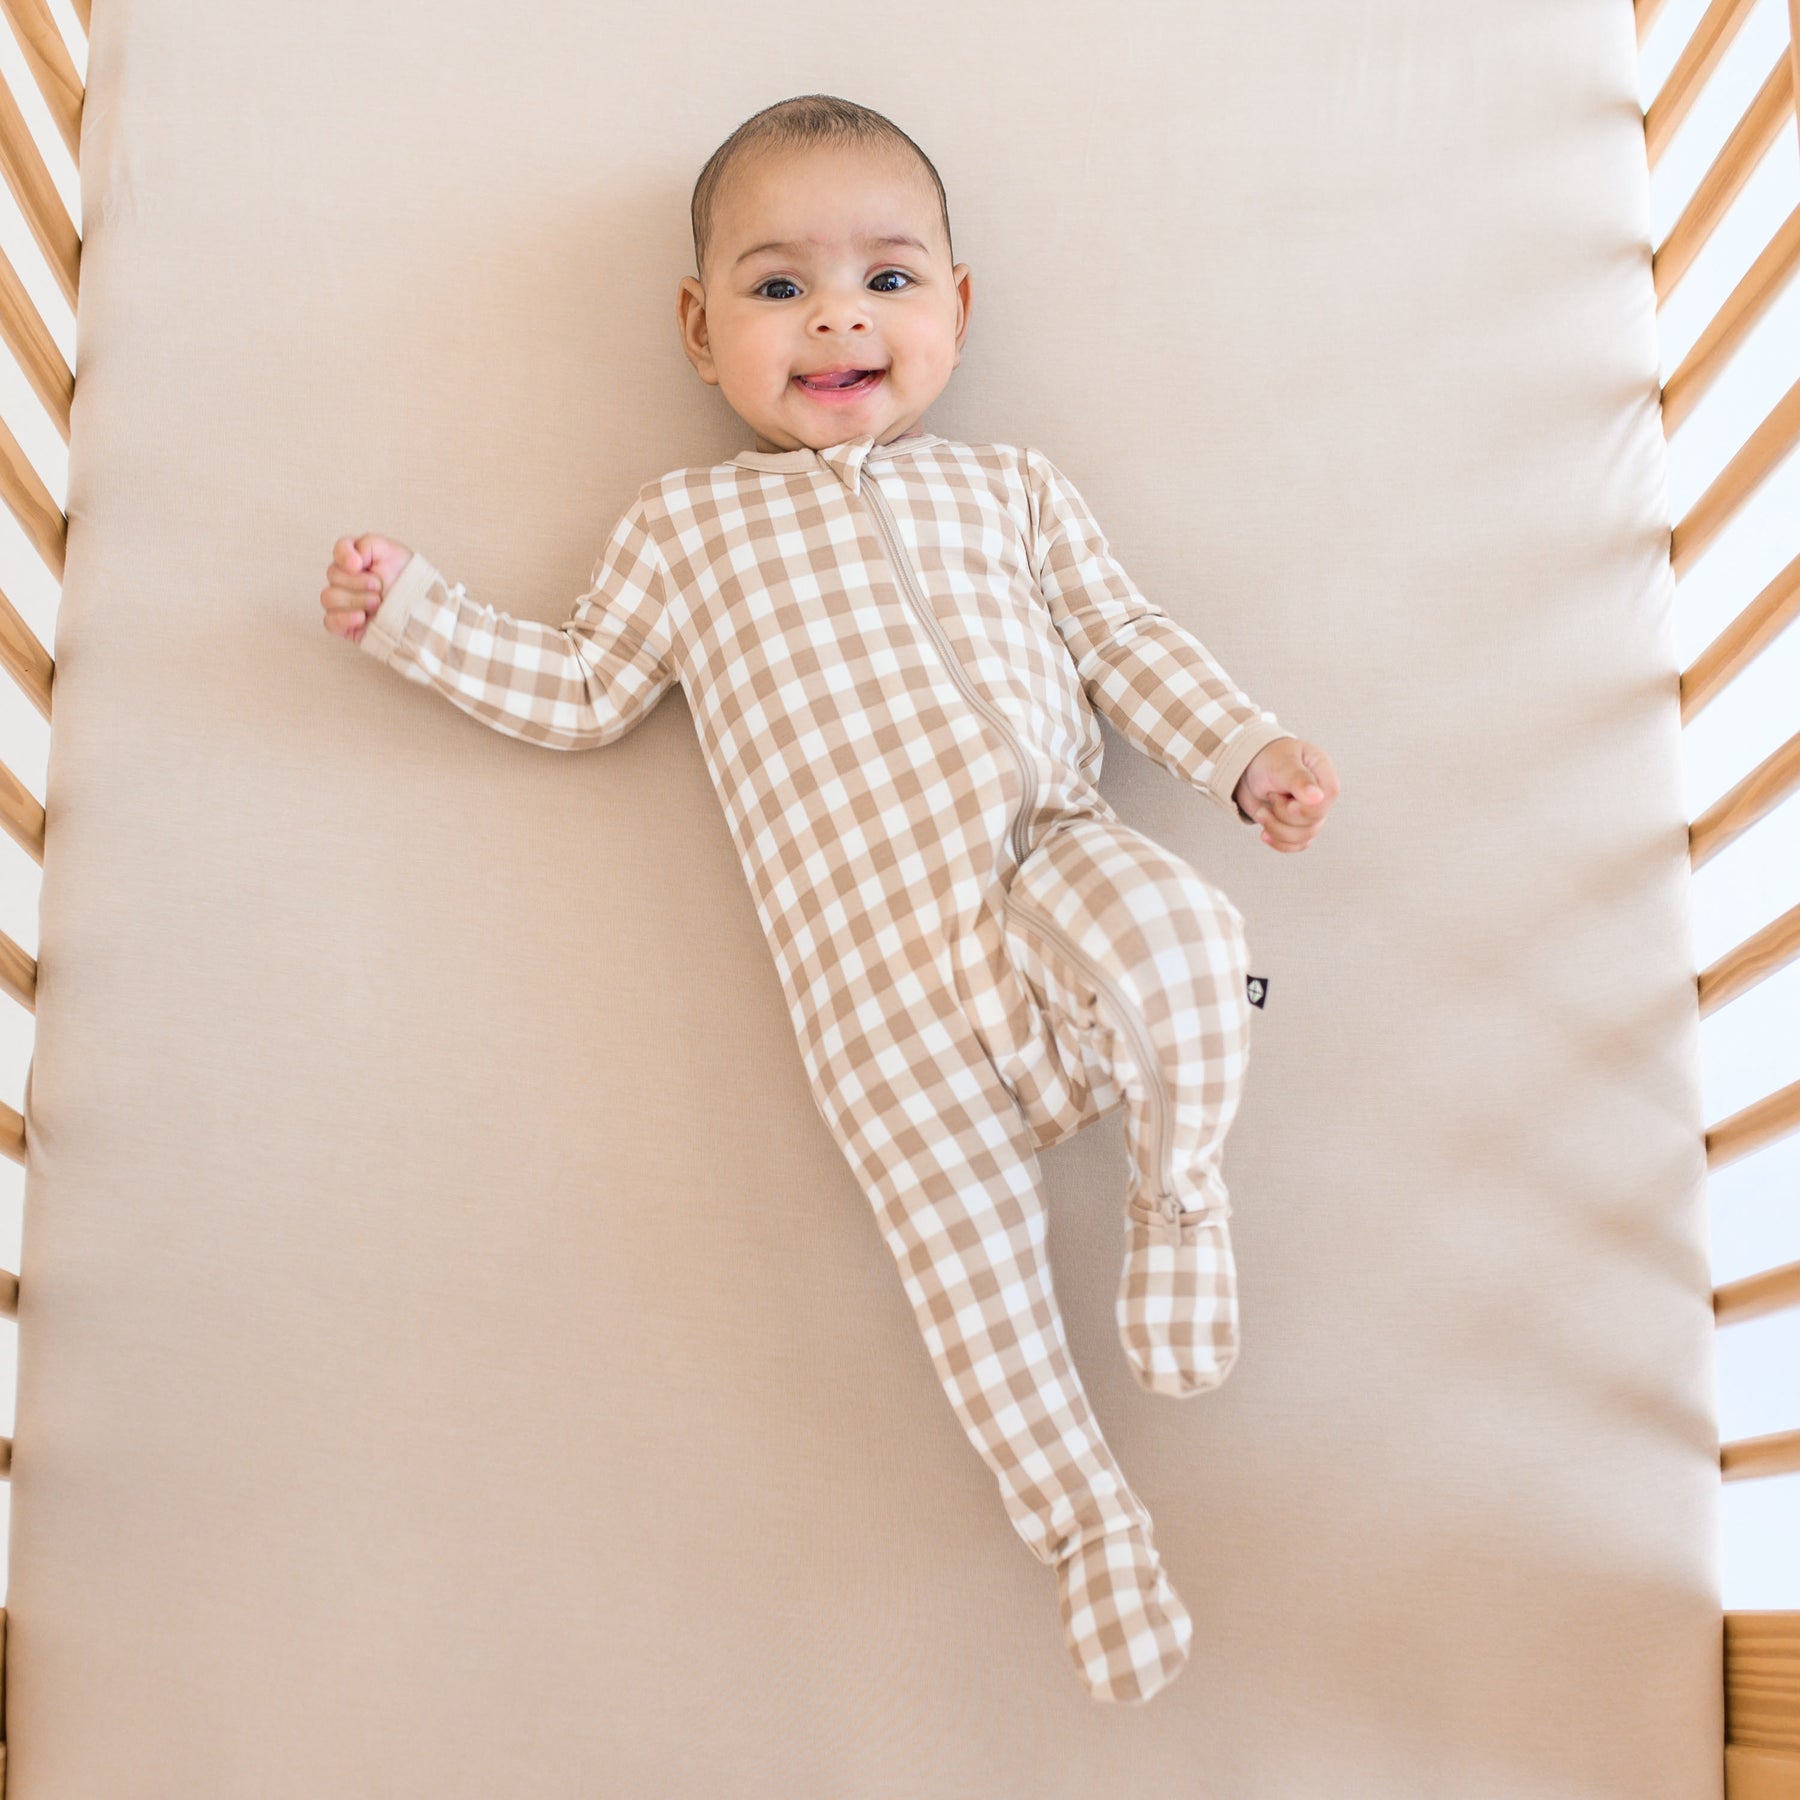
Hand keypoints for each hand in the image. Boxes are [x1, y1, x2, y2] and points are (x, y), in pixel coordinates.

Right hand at [321, 535, 412, 643]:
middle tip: (379, 587)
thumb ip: (370, 544)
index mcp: (357, 559)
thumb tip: (353, 557)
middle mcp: (346, 579)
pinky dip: (344, 619)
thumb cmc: (408, 580)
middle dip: (358, 582)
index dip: (344, 556)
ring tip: (378, 603)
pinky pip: (330, 622)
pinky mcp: (345, 624)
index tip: (358, 564)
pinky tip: (362, 617)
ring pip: (328, 598)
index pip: (339, 550)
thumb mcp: (394, 553)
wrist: (421, 610)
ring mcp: (344, 602)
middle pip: (333, 575)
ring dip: (355, 600)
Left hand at [1233, 737, 1338, 851]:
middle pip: (1315, 821)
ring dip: (1277, 829)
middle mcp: (1319, 795)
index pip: (1328, 797)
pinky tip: (1265, 833)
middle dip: (1284, 815)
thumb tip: (1318, 798)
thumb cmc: (1266, 758)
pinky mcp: (1295, 826)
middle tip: (1270, 795)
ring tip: (1261, 812)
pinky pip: (1296, 845)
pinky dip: (1279, 842)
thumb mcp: (1281, 764)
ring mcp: (1308, 812)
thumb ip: (1299, 780)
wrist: (1246, 769)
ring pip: (1305, 836)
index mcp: (1321, 773)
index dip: (1308, 808)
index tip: (1288, 804)